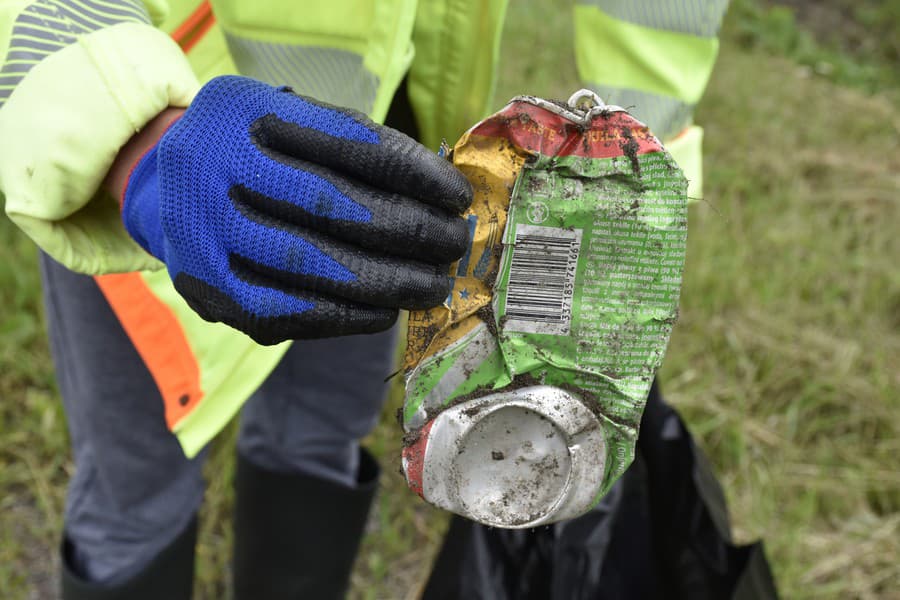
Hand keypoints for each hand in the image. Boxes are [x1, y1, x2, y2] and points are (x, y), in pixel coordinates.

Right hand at [120, 76, 470, 343]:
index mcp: (243, 111)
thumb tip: (439, 193)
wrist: (162, 191)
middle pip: (330, 205)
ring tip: (433, 285)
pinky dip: (346, 316)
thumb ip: (354, 147)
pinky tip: (386, 311)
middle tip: (453, 244)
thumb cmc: (253, 154)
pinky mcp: (207, 289)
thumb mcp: (290, 122)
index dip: (413, 174)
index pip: (348, 144)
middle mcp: (210, 167)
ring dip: (386, 281)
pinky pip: (287, 311)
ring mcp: (201, 233)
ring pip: (310, 264)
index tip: (457, 196)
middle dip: (408, 231)